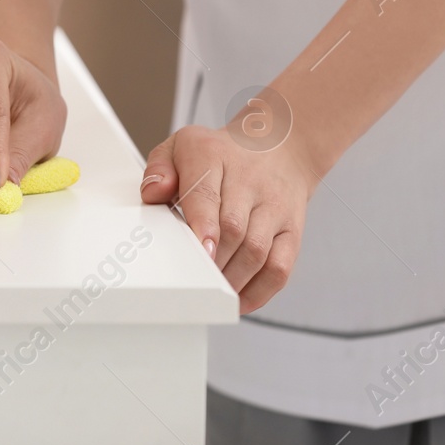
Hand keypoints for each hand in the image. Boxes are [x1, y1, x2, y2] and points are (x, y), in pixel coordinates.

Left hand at [139, 124, 317, 313]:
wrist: (279, 147)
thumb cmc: (221, 154)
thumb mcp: (182, 146)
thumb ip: (159, 168)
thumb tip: (153, 194)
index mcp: (213, 156)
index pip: (207, 193)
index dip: (202, 225)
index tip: (199, 249)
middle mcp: (249, 180)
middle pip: (234, 229)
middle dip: (212, 262)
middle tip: (192, 280)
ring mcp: (275, 207)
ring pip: (257, 252)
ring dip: (231, 279)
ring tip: (210, 291)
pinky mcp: (292, 230)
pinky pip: (280, 268)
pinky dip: (258, 291)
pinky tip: (237, 298)